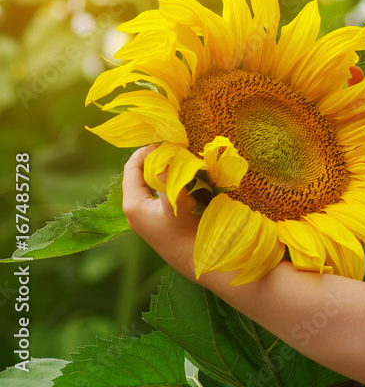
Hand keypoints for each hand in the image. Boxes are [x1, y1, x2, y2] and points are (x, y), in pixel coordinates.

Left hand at [121, 144, 199, 279]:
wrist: (196, 260)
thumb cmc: (184, 231)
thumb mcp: (175, 200)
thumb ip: (167, 176)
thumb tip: (164, 153)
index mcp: (132, 203)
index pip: (131, 167)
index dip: (145, 151)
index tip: (165, 142)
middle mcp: (134, 209)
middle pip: (139, 175)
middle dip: (156, 160)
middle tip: (175, 150)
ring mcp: (146, 216)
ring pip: (150, 184)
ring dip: (163, 171)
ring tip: (181, 162)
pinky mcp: (157, 220)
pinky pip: (158, 194)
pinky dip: (168, 183)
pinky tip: (185, 182)